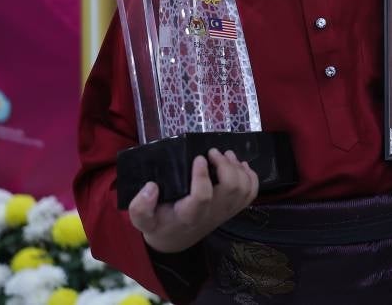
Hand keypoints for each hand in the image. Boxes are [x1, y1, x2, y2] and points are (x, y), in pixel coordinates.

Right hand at [128, 148, 258, 252]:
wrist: (175, 240)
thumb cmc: (159, 224)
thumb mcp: (142, 220)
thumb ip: (140, 207)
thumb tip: (151, 187)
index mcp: (189, 215)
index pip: (202, 197)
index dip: (202, 176)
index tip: (199, 158)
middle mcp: (211, 214)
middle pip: (231, 188)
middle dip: (225, 166)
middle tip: (212, 152)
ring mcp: (225, 212)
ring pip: (244, 188)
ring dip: (238, 168)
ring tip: (225, 154)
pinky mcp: (232, 209)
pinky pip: (251, 193)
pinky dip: (250, 176)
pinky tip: (239, 165)